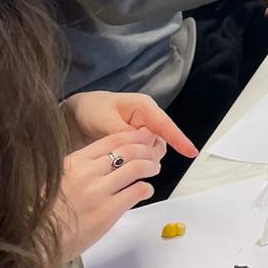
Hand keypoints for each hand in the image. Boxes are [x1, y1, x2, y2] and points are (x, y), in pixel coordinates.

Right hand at [55, 130, 166, 258]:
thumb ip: (81, 169)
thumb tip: (107, 161)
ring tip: (153, 169)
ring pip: (136, 167)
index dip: (134, 136)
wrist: (36, 241)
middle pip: (128, 150)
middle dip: (147, 149)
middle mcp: (86, 173)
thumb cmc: (46, 214)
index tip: (144, 137)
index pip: (112, 140)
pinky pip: (136, 192)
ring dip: (150, 166)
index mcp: (74, 162)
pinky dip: (146, 188)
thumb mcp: (58, 180)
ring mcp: (97, 192)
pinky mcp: (107, 212)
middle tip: (154, 153)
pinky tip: (145, 190)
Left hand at [60, 91, 194, 159]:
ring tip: (122, 159)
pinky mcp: (137, 139)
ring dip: (143, 157)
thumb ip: (123, 134)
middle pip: (161, 141)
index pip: (166, 125)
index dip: (179, 139)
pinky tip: (124, 161)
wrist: (76, 114)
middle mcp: (147, 117)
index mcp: (143, 106)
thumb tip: (139, 147)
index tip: (191, 152)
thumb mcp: (104, 120)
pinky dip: (138, 159)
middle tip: (130, 159)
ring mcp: (143, 129)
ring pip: (154, 149)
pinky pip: (144, 152)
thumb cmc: (91, 110)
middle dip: (150, 153)